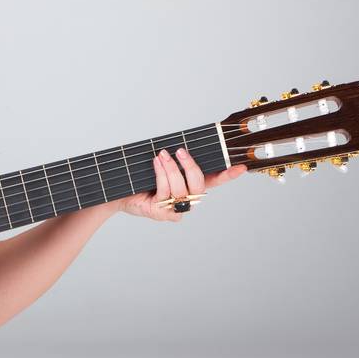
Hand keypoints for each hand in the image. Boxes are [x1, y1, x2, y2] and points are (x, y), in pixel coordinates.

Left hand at [116, 147, 246, 221]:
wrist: (117, 193)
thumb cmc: (140, 178)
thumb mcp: (161, 165)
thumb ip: (175, 159)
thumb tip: (182, 144)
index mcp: (190, 188)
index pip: (213, 181)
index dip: (228, 175)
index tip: (241, 166)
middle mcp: (186, 201)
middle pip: (198, 185)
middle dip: (189, 166)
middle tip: (179, 151)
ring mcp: (174, 209)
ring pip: (180, 188)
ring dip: (171, 168)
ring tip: (161, 155)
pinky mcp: (161, 213)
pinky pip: (165, 191)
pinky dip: (160, 174)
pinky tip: (155, 163)